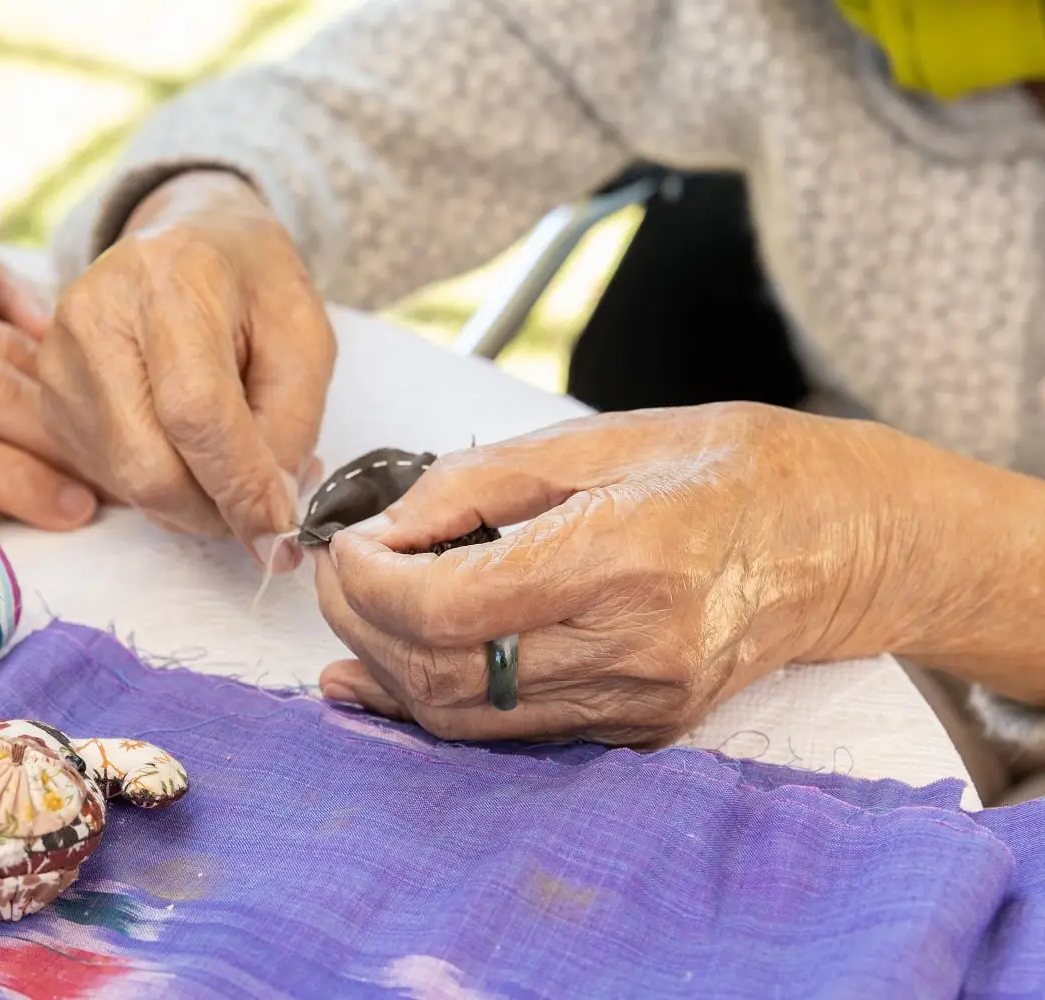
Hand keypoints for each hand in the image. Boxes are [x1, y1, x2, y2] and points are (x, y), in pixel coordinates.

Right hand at [41, 170, 335, 568]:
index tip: (281, 533)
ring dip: (193, 504)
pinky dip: (162, 488)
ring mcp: (60, 360)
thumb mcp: (305, 337)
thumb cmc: (252, 284)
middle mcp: (95, 317)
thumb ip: (291, 424)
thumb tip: (268, 512)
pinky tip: (191, 452)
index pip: (195, 411)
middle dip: (215, 511)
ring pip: (127, 482)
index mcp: (169, 282)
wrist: (187, 241)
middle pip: (148, 463)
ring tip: (235, 465)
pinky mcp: (48, 396)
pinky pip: (108, 476)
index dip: (240, 485)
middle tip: (264, 513)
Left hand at [313, 404, 913, 745]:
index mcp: (619, 556)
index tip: (344, 548)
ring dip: (389, 670)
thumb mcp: (594, 440)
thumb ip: (473, 485)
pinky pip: (509, 734)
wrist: (839, 537)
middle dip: (362, 625)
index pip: (447, 606)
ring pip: (466, 718)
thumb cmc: (723, 468)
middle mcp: (632, 647)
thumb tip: (382, 529)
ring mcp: (639, 701)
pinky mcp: (641, 729)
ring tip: (361, 613)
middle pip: (444, 673)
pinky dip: (437, 702)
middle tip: (338, 575)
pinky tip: (388, 670)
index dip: (366, 583)